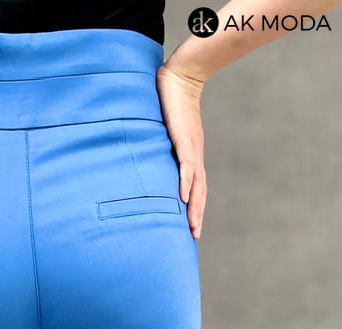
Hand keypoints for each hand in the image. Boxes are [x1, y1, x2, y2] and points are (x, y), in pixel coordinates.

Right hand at [156, 62, 206, 238]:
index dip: (195, 207)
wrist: (180, 76)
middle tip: (194, 236)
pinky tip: (183, 198)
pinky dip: (186, 182)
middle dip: (196, 215)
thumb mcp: (165, 130)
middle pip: (199, 192)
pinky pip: (186, 165)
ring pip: (196, 184)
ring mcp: (191, 148)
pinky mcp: (184, 139)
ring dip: (194, 206)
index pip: (196, 187)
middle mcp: (195, 155)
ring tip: (192, 225)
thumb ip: (159, 144)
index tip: (192, 227)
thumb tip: (146, 155)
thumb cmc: (171, 101)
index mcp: (192, 155)